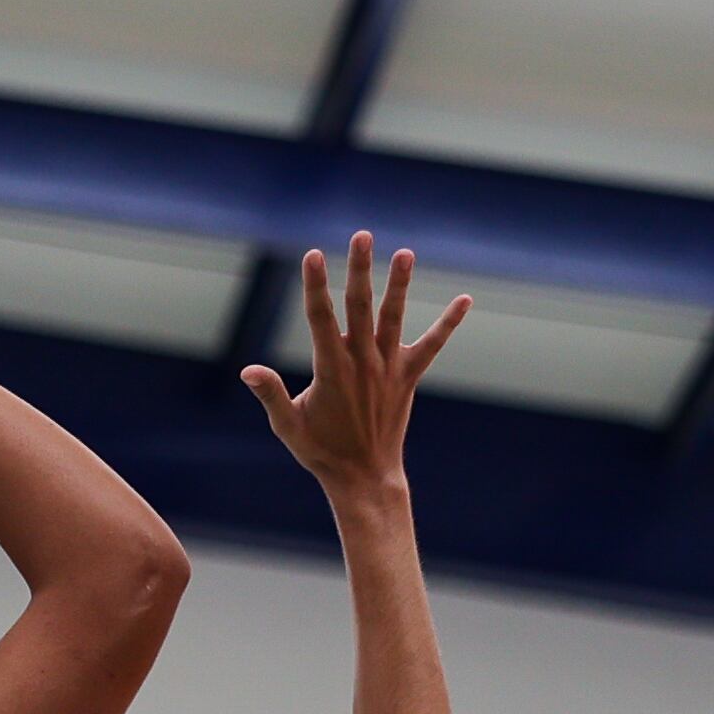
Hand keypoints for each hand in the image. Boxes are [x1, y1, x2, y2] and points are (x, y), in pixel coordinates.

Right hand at [239, 231, 465, 496]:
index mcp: (331, 369)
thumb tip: (248, 370)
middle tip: (362, 235)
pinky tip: (465, 300)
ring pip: (394, 317)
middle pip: (360, 306)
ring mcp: (388, 368)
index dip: (315, 285)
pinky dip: (448, 323)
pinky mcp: (408, 377)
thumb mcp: (287, 425)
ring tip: (405, 253)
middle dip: (360, 269)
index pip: (320, 317)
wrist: (364, 478)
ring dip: (400, 284)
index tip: (313, 255)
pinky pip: (433, 345)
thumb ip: (270, 393)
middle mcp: (362, 362)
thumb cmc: (321, 451)